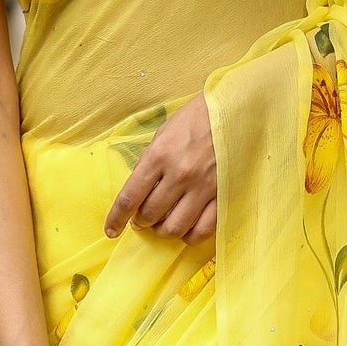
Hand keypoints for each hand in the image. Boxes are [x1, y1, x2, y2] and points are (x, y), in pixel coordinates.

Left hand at [105, 91, 217, 242]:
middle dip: (141, 222)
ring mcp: (203, 186)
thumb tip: (138, 192)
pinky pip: (203, 230)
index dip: (116, 219)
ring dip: (163, 232)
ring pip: (175, 227)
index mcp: (159, 155)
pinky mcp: (223, 195)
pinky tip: (185, 230)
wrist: (234, 109)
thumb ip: (149, 163)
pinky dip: (189, 236)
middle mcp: (180, 174)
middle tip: (143, 219)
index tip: (111, 230)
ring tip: (162, 225)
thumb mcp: (164, 133)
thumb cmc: (196, 118)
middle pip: (150, 215)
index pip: (130, 197)